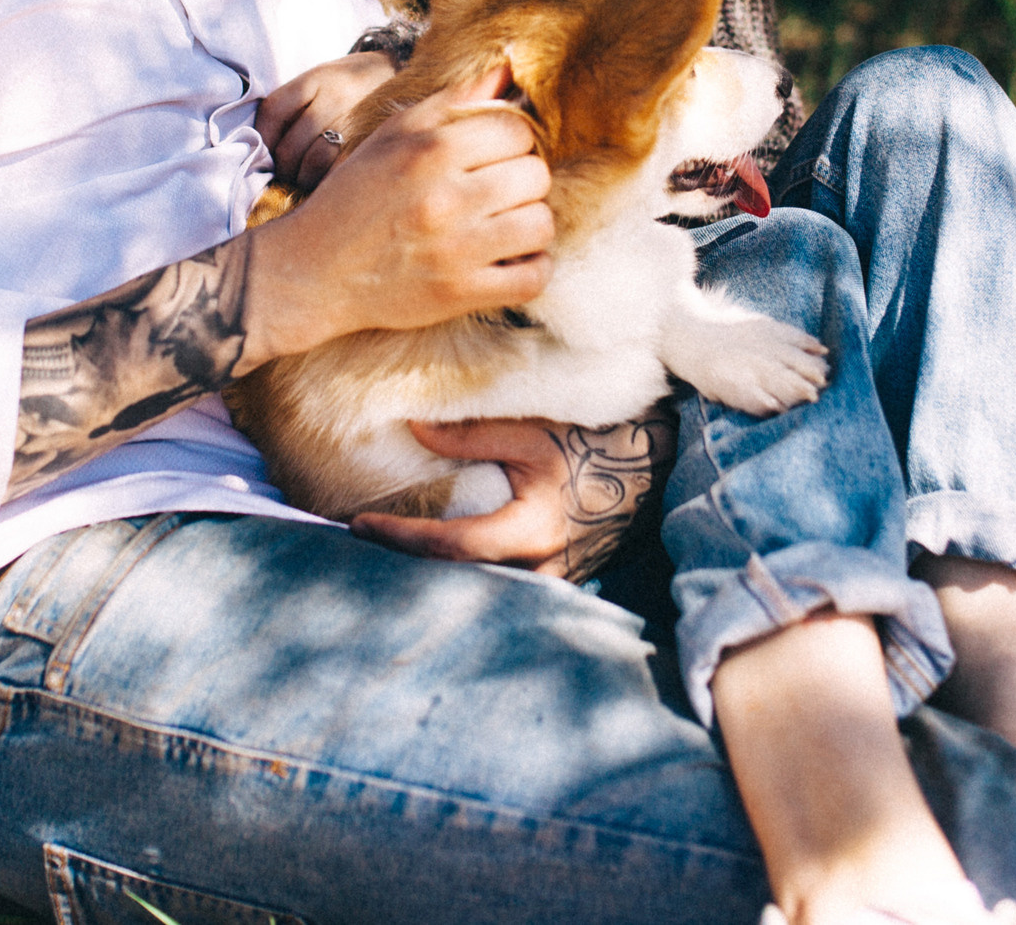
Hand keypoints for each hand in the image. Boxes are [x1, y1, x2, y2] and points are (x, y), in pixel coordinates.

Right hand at [243, 63, 549, 357]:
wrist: (314, 271)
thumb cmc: (356, 196)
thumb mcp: (394, 136)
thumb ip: (454, 100)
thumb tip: (508, 69)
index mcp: (430, 151)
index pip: (517, 130)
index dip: (513, 141)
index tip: (497, 156)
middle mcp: (446, 198)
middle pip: (536, 176)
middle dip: (523, 181)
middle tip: (499, 192)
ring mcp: (456, 250)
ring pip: (541, 225)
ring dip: (529, 225)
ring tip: (504, 225)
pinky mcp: (460, 293)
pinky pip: (533, 278)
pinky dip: (532, 269)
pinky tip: (510, 259)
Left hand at [256, 52, 397, 188]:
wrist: (403, 74)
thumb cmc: (351, 83)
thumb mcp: (320, 78)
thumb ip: (292, 105)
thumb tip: (265, 148)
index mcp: (317, 78)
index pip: (273, 111)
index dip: (263, 137)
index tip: (264, 149)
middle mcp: (335, 98)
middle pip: (289, 146)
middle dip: (281, 166)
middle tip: (286, 169)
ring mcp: (355, 122)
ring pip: (311, 163)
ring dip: (301, 177)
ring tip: (303, 177)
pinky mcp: (371, 143)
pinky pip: (337, 172)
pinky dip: (325, 181)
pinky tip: (326, 179)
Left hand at [350, 410, 674, 580]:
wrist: (658, 464)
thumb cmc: (599, 441)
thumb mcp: (535, 430)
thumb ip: (473, 432)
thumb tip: (412, 427)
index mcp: (530, 533)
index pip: (448, 546)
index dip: (398, 538)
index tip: (357, 525)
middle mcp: (541, 570)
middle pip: (458, 580)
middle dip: (408, 567)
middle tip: (363, 544)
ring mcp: (553, 581)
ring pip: (482, 588)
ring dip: (438, 574)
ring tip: (392, 552)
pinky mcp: (560, 579)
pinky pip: (506, 585)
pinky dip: (471, 572)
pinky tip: (442, 558)